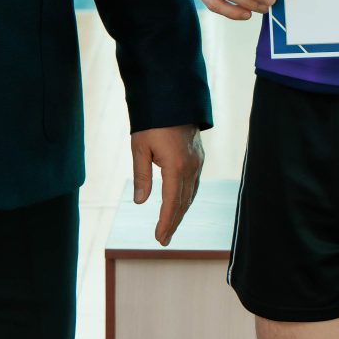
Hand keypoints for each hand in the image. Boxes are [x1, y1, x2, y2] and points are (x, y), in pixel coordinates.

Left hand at [130, 126, 204, 244]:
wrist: (172, 98)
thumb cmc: (152, 121)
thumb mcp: (140, 148)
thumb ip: (141, 176)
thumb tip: (139, 202)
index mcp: (176, 166)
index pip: (171, 203)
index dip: (166, 222)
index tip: (160, 238)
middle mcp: (191, 167)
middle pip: (183, 202)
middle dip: (173, 222)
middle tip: (164, 240)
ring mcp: (197, 162)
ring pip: (190, 194)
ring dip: (180, 212)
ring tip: (170, 226)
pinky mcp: (198, 157)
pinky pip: (194, 184)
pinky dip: (186, 198)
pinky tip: (180, 203)